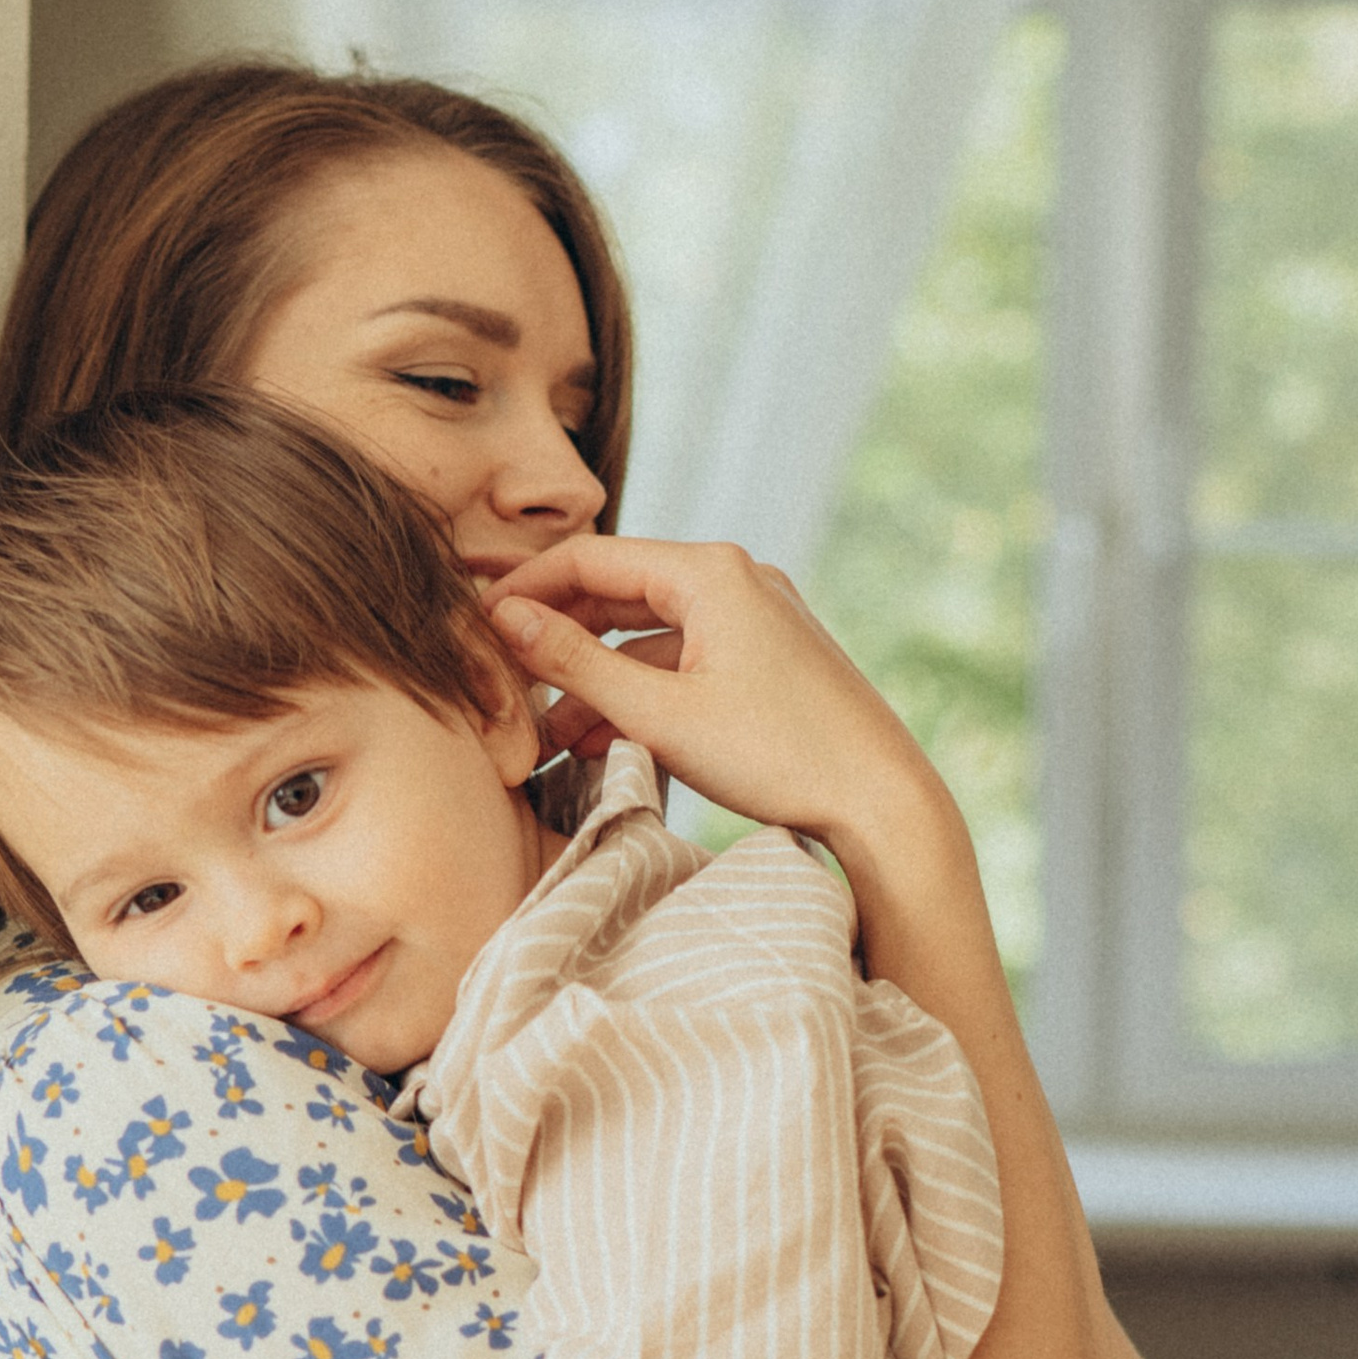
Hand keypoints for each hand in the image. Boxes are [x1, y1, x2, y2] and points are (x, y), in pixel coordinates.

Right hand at [485, 535, 948, 858]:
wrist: (883, 800)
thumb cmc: (780, 756)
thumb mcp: (661, 714)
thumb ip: (576, 664)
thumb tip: (506, 620)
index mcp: (710, 571)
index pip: (589, 558)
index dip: (523, 588)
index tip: (474, 626)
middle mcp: (735, 578)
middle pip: (616, 592)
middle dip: (556, 640)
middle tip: (500, 680)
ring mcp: (756, 616)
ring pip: (648, 635)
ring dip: (595, 678)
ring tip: (544, 732)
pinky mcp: (768, 657)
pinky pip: (684, 661)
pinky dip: (640, 693)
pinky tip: (601, 740)